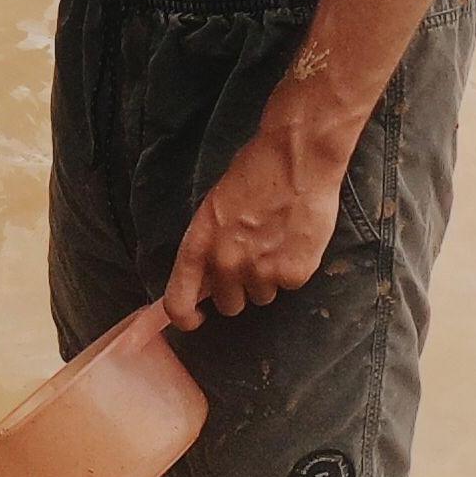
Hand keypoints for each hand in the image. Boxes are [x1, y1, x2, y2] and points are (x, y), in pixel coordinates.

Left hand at [163, 117, 347, 325]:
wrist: (297, 158)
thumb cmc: (254, 173)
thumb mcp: (215, 208)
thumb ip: (209, 246)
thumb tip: (206, 280)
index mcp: (199, 244)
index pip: (177, 303)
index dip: (187, 318)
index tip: (199, 316)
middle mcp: (225, 263)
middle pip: (229, 306)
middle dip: (239, 290)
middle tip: (252, 259)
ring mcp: (260, 271)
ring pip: (261, 298)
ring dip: (267, 279)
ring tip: (276, 242)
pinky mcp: (293, 274)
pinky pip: (289, 286)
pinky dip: (293, 270)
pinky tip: (295, 241)